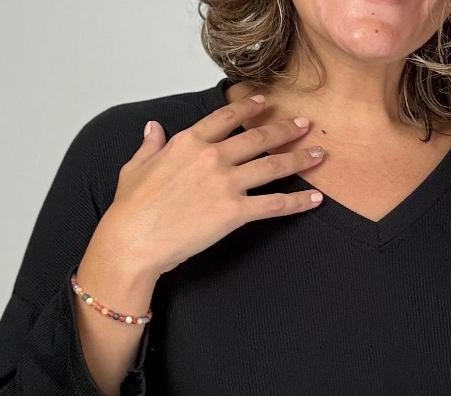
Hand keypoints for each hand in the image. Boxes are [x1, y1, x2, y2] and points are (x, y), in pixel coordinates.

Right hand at [96, 92, 326, 278]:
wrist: (134, 239)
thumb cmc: (131, 208)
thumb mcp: (136, 167)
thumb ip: (151, 145)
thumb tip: (153, 128)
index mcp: (188, 142)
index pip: (226, 117)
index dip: (249, 108)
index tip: (265, 102)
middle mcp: (211, 157)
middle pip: (257, 137)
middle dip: (285, 129)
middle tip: (304, 125)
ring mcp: (225, 184)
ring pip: (272, 166)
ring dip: (299, 159)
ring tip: (319, 155)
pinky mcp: (234, 212)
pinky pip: (275, 204)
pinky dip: (298, 202)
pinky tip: (315, 199)